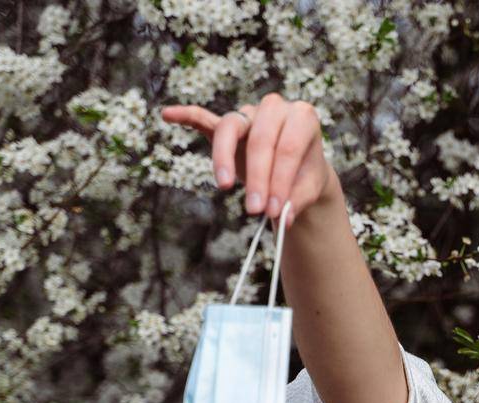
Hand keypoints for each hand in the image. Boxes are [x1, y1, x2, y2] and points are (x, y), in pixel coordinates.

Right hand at [160, 93, 334, 228]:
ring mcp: (248, 114)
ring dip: (224, 157)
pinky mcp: (229, 125)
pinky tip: (168, 115)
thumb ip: (297, 200)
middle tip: (254, 210)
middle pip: (260, 138)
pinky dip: (187, 116)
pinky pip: (204, 117)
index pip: (288, 148)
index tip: (273, 212)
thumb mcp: (310, 189)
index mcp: (303, 118)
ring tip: (224, 186)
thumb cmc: (305, 176)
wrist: (301, 169)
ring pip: (230, 127)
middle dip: (257, 176)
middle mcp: (275, 108)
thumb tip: (283, 218)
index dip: (280, 181)